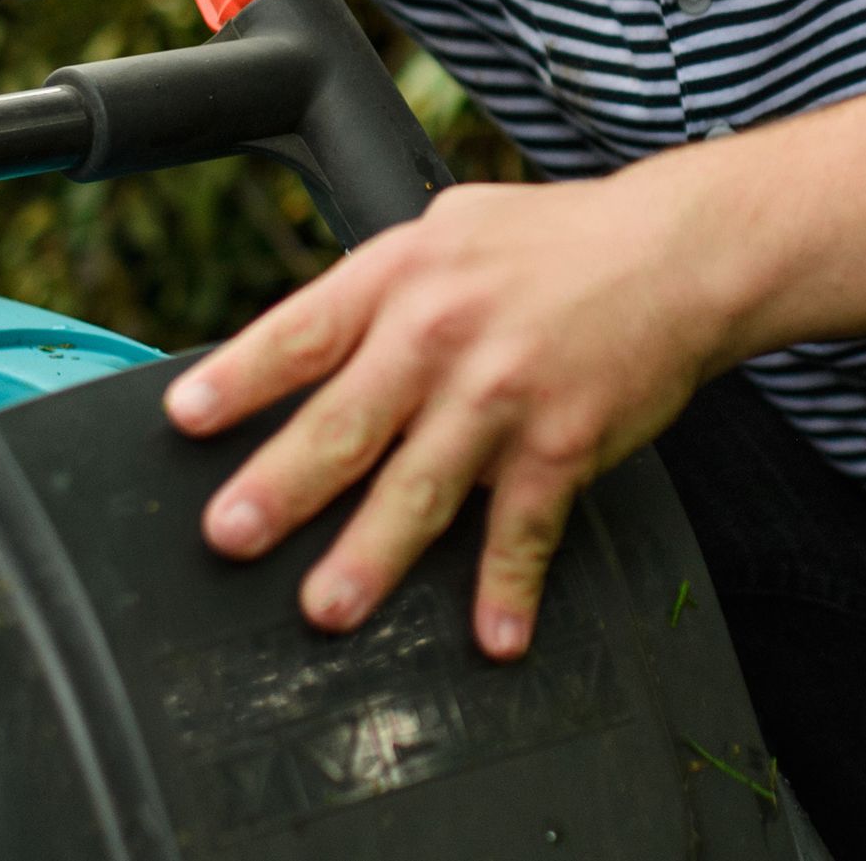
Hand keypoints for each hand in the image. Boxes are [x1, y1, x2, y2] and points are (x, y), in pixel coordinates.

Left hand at [162, 172, 732, 661]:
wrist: (678, 251)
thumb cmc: (555, 245)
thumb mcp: (449, 232)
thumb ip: (375, 291)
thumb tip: (297, 357)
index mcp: (402, 276)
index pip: (302, 331)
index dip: (239, 377)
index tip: (187, 420)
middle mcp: (443, 332)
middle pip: (347, 419)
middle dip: (282, 485)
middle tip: (232, 534)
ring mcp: (504, 391)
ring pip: (422, 486)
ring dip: (373, 554)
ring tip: (329, 607)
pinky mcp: (564, 439)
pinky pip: (526, 527)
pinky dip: (510, 587)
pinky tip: (494, 633)